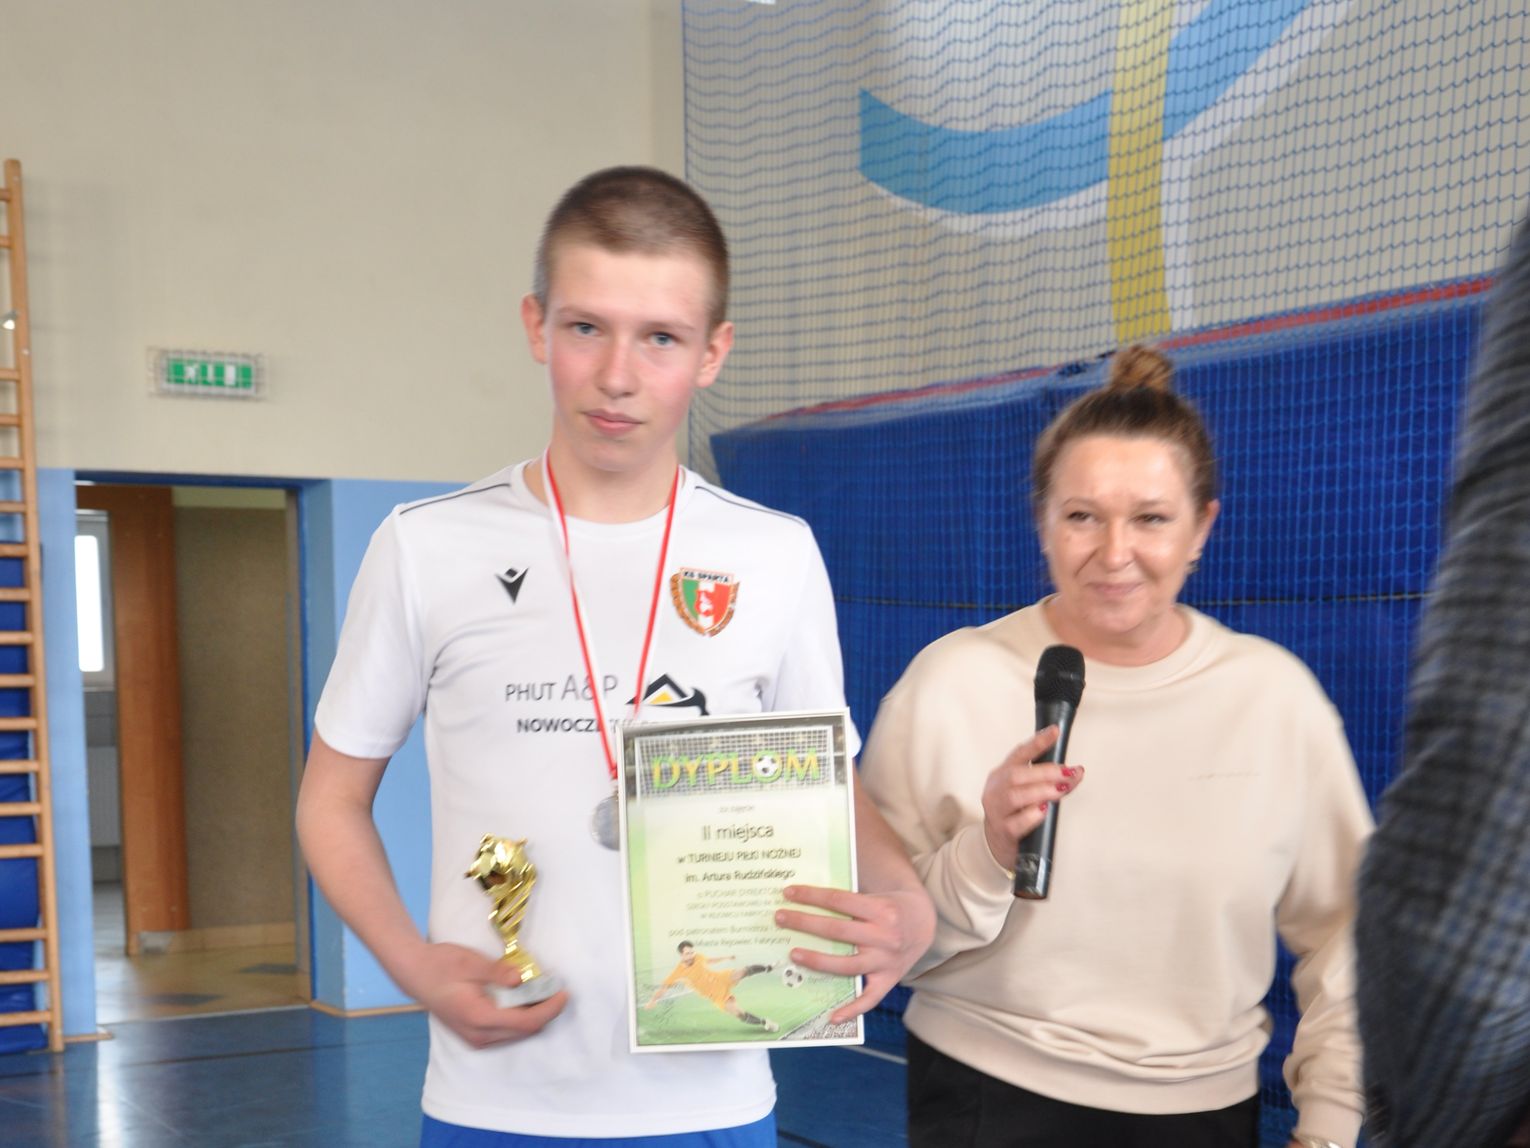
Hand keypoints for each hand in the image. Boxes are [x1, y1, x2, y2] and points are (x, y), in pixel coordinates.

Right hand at [396, 941, 567, 1048]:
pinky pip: (507, 1032)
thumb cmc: (442, 964)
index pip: (525, 1022)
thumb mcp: (470, 962)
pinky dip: (521, 1018)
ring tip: (545, 992)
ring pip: (517, 1034)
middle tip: (558, 989)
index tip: (564, 992)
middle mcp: (479, 1035)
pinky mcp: (475, 1035)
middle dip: (546, 1012)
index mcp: (479, 1017)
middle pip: (525, 1031)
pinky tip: (525, 998)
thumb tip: (521, 978)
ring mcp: (476, 1038)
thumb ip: (497, 972)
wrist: (415, 973)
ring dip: (535, 1016)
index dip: (549, 1009)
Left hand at [775, 883, 935, 1024]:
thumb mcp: (875, 895)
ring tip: (794, 954)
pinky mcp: (889, 980)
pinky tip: (832, 1017)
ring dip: (818, 961)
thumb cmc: (890, 907)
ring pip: (847, 964)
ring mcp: (886, 961)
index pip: (839, 900)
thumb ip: (847, 900)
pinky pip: (870, 999)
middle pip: (838, 930)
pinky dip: (852, 1010)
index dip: (812, 896)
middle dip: (805, 923)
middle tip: (780, 918)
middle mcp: (884, 936)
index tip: (789, 893)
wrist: (924, 923)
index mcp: (880, 909)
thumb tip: (807, 899)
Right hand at [980, 726, 1083, 871]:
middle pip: (1016, 775)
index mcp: (1001, 775)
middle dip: (1044, 772)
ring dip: (1041, 791)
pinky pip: (1016, 822)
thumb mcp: (1027, 793)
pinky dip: (1032, 815)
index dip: (1037, 742)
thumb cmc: (1014, 814)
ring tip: (1060, 790)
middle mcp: (995, 790)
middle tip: (1066, 773)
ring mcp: (997, 811)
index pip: (1019, 754)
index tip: (1055, 732)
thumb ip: (1048, 782)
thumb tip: (1076, 772)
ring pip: (1015, 796)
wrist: (996, 845)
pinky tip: (1044, 810)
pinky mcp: (1003, 831)